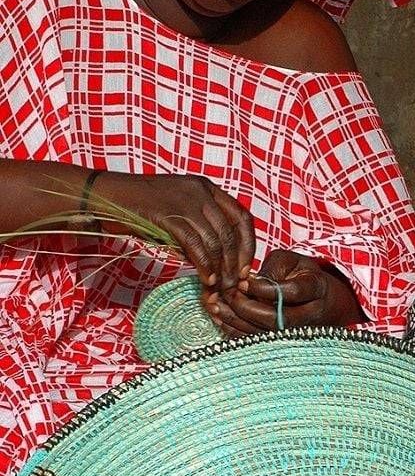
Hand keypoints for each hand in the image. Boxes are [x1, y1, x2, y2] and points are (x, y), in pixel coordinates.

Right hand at [97, 171, 254, 290]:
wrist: (105, 195)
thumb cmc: (142, 208)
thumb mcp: (178, 212)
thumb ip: (199, 228)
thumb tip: (218, 260)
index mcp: (208, 188)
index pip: (242, 217)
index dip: (248, 244)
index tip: (246, 268)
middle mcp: (201, 191)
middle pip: (231, 232)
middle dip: (236, 263)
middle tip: (235, 285)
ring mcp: (185, 201)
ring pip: (214, 241)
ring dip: (220, 268)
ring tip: (218, 287)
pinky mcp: (168, 216)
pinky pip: (194, 245)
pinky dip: (203, 265)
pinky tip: (206, 279)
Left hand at [208, 249, 364, 336]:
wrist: (321, 302)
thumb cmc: (302, 276)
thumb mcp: (292, 261)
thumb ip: (272, 267)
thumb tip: (248, 281)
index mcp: (316, 288)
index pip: (293, 292)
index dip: (265, 288)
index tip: (244, 281)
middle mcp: (308, 314)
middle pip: (276, 318)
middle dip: (246, 307)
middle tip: (229, 293)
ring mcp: (295, 332)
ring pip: (263, 333)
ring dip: (235, 319)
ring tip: (215, 303)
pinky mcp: (280, 341)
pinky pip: (255, 340)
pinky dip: (233, 330)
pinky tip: (219, 316)